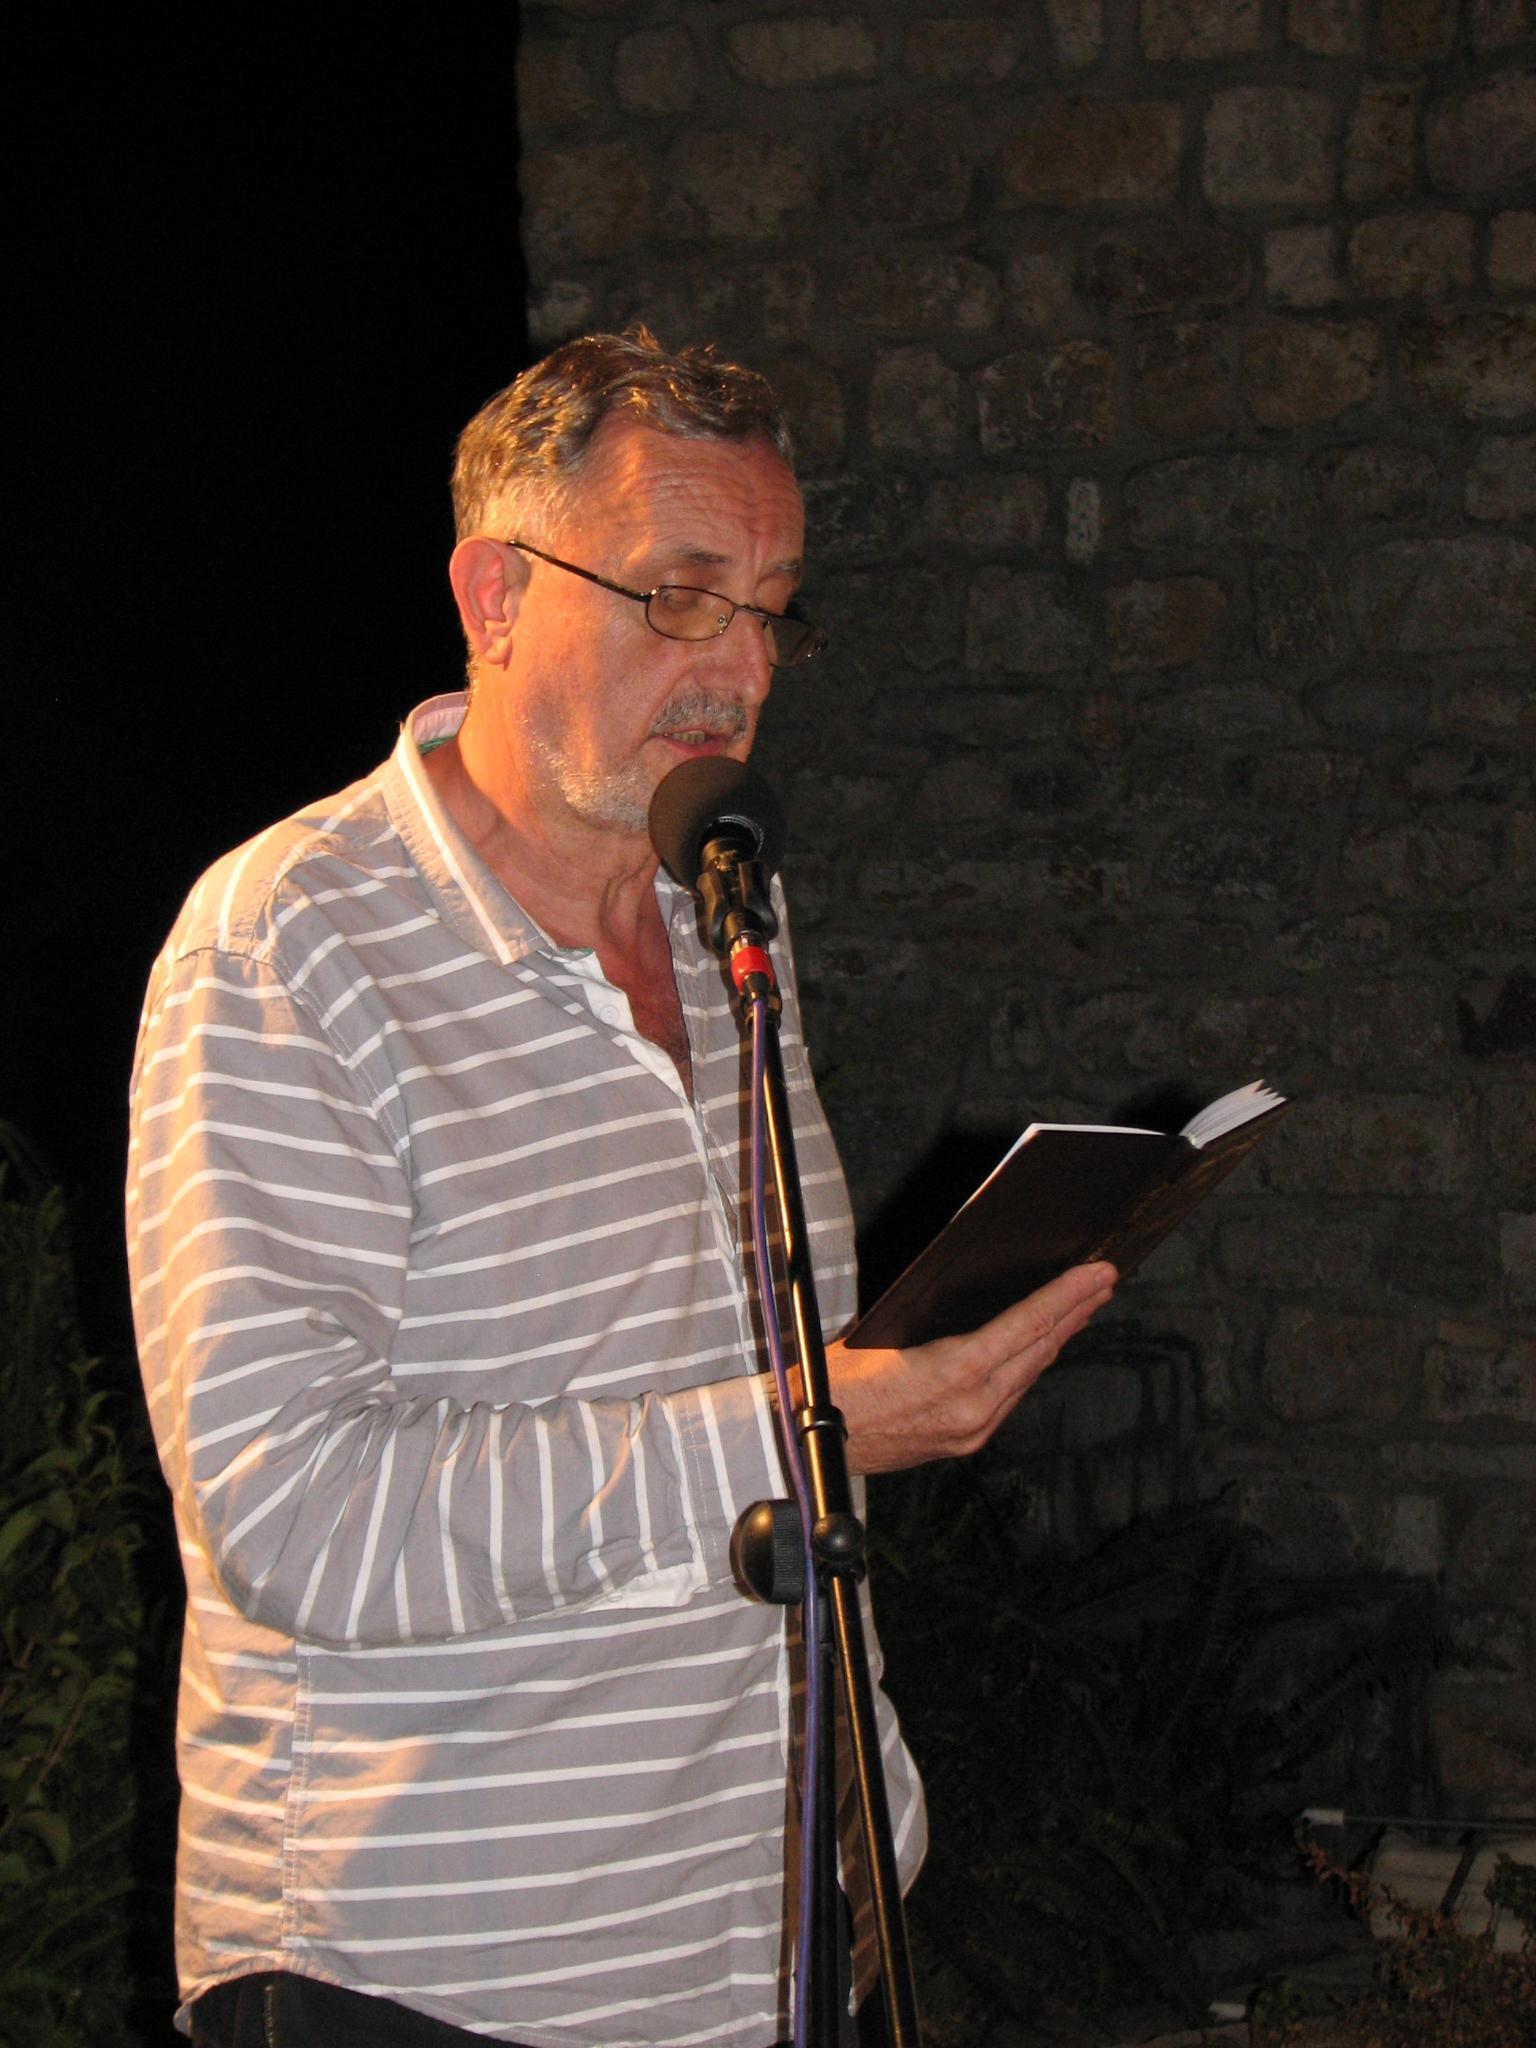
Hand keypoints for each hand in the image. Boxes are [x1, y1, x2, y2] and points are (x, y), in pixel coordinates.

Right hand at [821, 1262, 1116, 1474]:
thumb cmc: (829, 1383)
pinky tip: (1038, 1348)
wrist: (804, 1445)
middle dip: (1076, 1311)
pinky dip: (1028, 1366)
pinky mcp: (965, 1443)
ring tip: (1081, 1308)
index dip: (1068, 1295)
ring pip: (1028, 1375)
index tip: (1099, 1272)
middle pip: (1038, 1349)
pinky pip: (1009, 1396)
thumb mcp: (877, 1332)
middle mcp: (973, 1407)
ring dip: (1056, 1338)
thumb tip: (968, 1290)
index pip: (1027, 1324)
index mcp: (954, 1373)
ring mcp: (972, 1430)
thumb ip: (932, 1317)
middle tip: (1104, 1281)